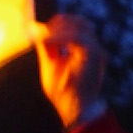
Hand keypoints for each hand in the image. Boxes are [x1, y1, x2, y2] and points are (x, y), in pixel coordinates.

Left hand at [35, 14, 105, 129]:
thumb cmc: (63, 92)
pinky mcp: (94, 55)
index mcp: (86, 50)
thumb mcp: (50, 64)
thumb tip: (36, 26)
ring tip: (45, 39)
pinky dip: (61, 37)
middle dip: (58, 24)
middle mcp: (94, 49)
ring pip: (79, 27)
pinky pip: (78, 37)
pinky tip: (48, 41)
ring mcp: (96, 51)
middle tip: (41, 33)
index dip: (58, 23)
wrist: (75, 110)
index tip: (40, 29)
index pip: (76, 24)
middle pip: (79, 22)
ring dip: (58, 30)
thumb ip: (46, 46)